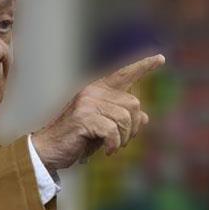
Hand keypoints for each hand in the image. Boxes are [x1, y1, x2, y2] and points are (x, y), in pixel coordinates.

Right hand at [31, 54, 165, 169]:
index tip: (160, 58)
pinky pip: (113, 131)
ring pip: (125, 118)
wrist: (48, 149)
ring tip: (111, 147)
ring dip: (123, 139)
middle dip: (133, 127)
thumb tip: (145, 117)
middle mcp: (92, 91)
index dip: (143, 66)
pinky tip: (106, 151)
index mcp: (96, 89)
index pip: (123, 74)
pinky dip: (113, 145)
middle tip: (120, 141)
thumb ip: (121, 118)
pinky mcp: (83, 117)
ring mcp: (87, 103)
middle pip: (133, 104)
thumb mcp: (103, 127)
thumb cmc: (76, 138)